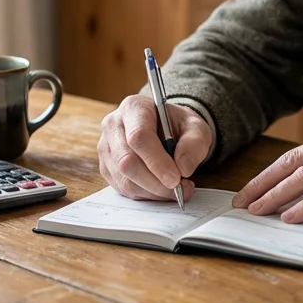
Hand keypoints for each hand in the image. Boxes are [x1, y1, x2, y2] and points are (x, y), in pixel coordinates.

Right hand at [98, 95, 212, 200]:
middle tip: (180, 189)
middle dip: (156, 182)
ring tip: (176, 190)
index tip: (175, 178)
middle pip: (127, 161)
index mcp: (134, 108)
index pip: (138, 137)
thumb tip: (183, 168)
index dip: (156, 161)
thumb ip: (194, 144)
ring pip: (124, 179)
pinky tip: (161, 189)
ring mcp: (106, 148)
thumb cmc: (178, 126)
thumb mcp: (196, 127)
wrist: (165, 128)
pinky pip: (123, 188)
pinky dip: (145, 194)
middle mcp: (113, 126)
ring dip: (153, 192)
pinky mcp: (106, 167)